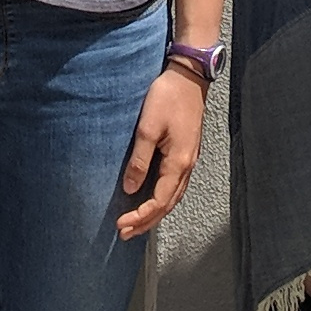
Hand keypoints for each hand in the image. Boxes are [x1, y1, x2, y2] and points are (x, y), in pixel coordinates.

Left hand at [118, 63, 205, 240]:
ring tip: (136, 224)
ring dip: (154, 213)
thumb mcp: (147, 128)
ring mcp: (189, 160)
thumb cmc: (168, 97)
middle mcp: (187, 166)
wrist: (189, 77)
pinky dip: (162, 199)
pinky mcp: (186, 153)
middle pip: (168, 205)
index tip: (121, 225)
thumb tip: (131, 189)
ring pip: (173, 197)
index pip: (159, 201)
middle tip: (125, 233)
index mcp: (178, 162)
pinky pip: (175, 185)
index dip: (141, 216)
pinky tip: (152, 199)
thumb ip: (140, 160)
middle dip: (147, 222)